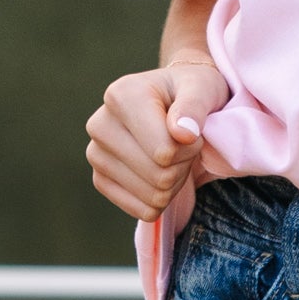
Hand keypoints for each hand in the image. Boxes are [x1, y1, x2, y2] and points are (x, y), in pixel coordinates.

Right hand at [85, 59, 231, 221]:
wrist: (173, 105)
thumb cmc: (189, 93)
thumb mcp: (202, 88)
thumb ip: (195, 106)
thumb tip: (183, 135)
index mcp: (120, 96)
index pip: (164, 151)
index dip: (190, 147)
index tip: (191, 129)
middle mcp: (100, 125)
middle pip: (159, 176)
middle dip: (183, 164)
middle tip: (183, 142)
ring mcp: (96, 155)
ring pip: (153, 196)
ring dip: (175, 181)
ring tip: (172, 154)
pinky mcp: (100, 180)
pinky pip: (144, 211)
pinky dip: (162, 199)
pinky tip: (160, 172)